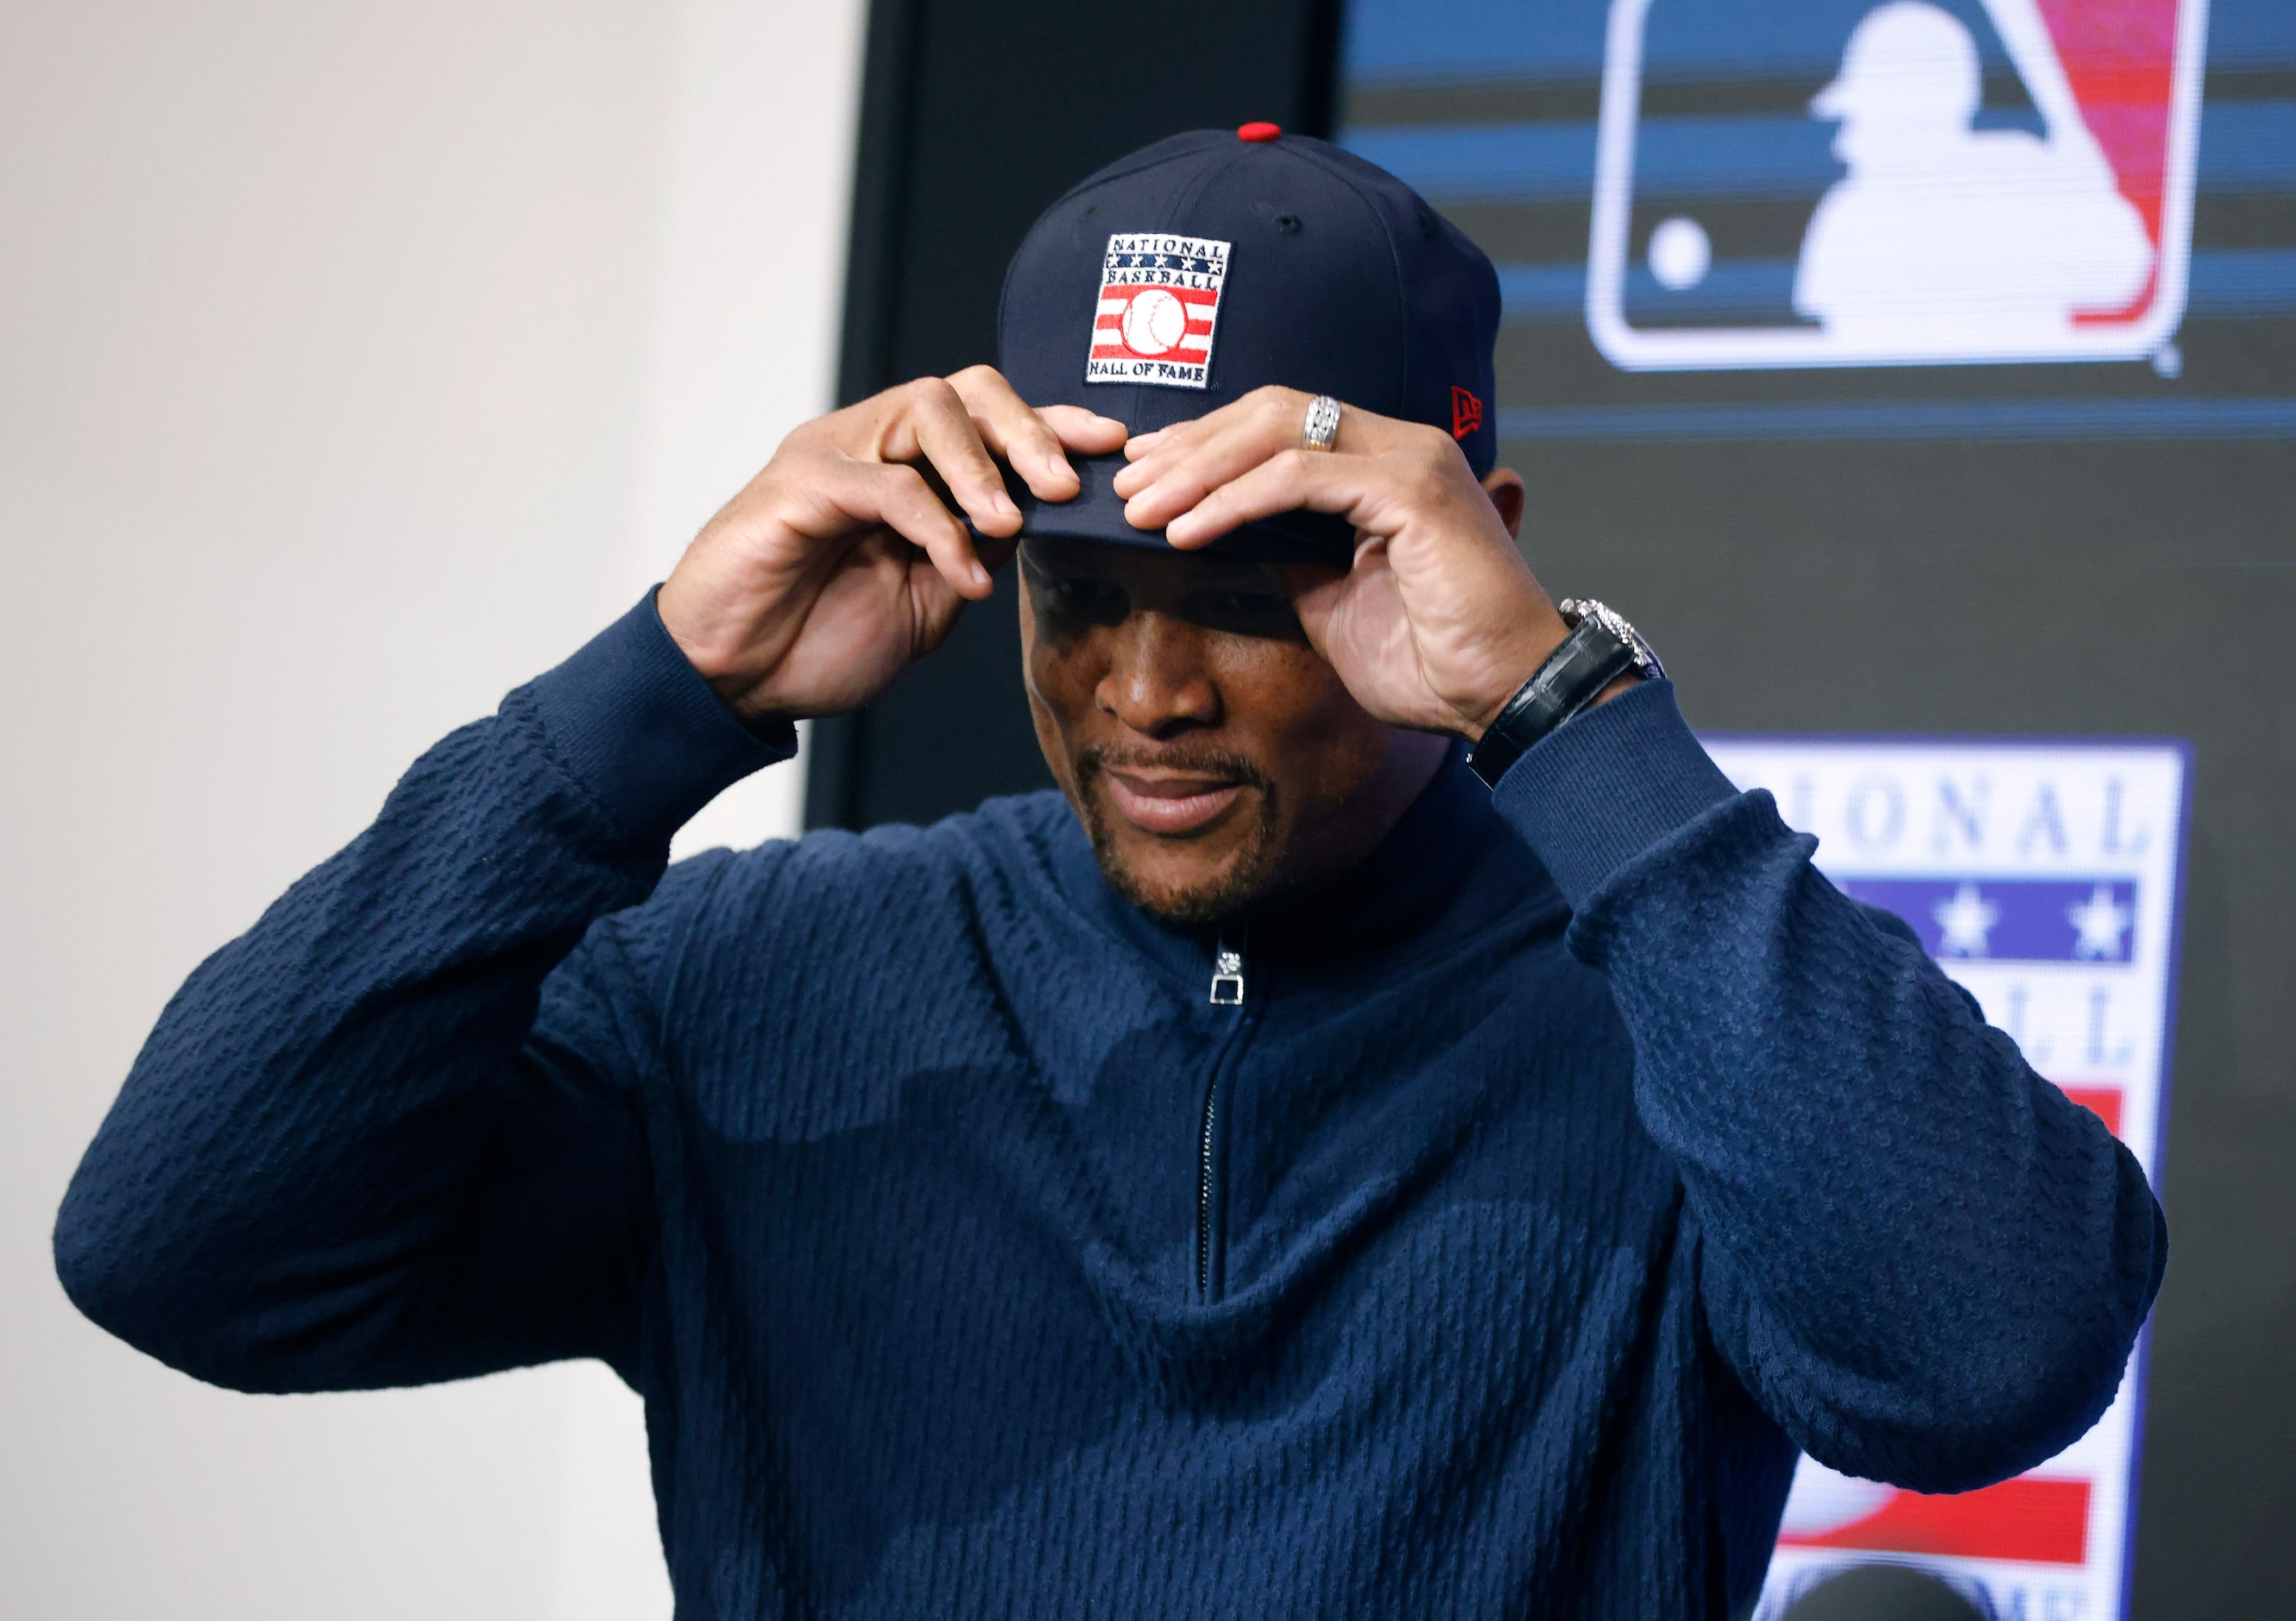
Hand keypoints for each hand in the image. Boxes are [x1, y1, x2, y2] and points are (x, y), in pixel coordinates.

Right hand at [657, 367, 1125, 721]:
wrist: (732, 678)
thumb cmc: (818, 639)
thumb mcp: (925, 602)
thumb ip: (975, 555)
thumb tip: (1040, 523)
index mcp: (907, 468)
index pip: (990, 418)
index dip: (1054, 424)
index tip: (1114, 447)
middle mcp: (871, 445)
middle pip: (964, 390)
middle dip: (1028, 430)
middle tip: (1065, 486)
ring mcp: (833, 456)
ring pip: (925, 411)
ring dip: (982, 466)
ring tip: (1011, 522)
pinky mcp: (798, 485)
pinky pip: (885, 484)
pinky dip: (936, 528)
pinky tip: (963, 577)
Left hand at [1110, 387, 1569, 738]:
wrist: (1504, 695)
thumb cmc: (1433, 659)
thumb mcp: (1332, 598)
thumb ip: (1287, 554)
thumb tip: (1223, 534)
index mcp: (1384, 464)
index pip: (1281, 424)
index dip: (1206, 444)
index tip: (1145, 478)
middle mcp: (1400, 445)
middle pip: (1272, 411)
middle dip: (1189, 445)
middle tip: (1126, 484)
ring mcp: (1409, 460)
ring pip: (1279, 432)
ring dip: (1198, 469)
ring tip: (1142, 508)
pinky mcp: (1411, 491)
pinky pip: (1299, 478)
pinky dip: (1234, 501)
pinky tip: (1187, 531)